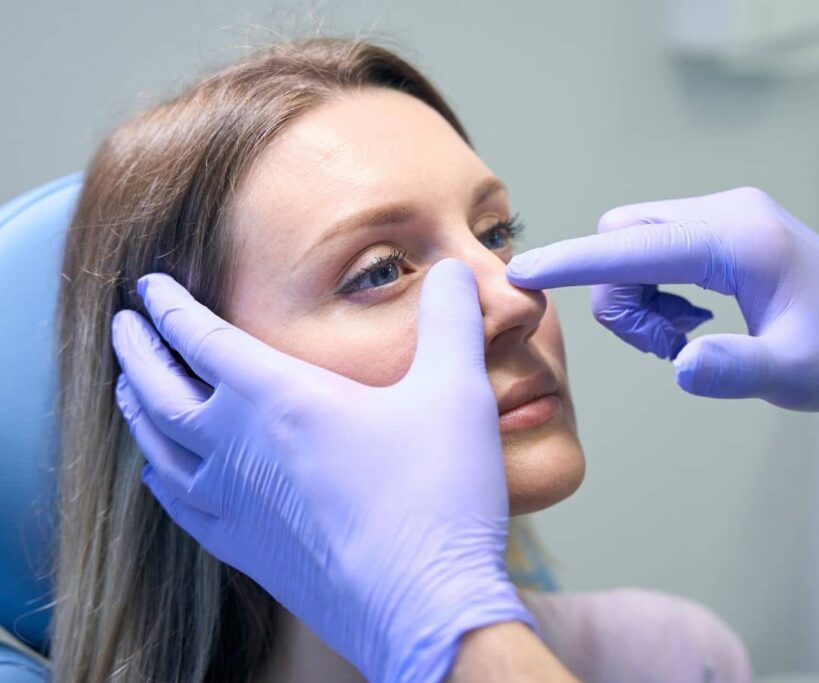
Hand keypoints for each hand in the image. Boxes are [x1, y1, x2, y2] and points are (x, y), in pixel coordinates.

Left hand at [111, 259, 533, 682]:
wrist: (427, 606)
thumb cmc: (439, 496)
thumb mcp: (457, 392)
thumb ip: (450, 321)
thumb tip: (451, 268)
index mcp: (282, 399)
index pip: (201, 340)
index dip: (169, 307)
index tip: (148, 285)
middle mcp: (240, 448)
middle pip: (160, 390)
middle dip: (138, 350)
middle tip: (123, 324)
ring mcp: (236, 505)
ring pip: (158, 447)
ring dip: (138, 409)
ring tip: (130, 388)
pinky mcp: (247, 550)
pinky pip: (180, 506)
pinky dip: (161, 477)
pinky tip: (161, 474)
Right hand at [507, 187, 818, 411]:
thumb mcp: (796, 374)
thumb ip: (736, 369)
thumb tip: (681, 365)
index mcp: (739, 240)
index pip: (635, 245)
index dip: (575, 262)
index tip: (524, 273)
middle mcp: (726, 214)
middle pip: (624, 237)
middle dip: (619, 294)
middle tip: (666, 345)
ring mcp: (724, 216)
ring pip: (634, 243)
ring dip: (638, 297)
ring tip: (684, 338)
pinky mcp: (723, 229)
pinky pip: (656, 249)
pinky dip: (655, 288)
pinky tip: (693, 321)